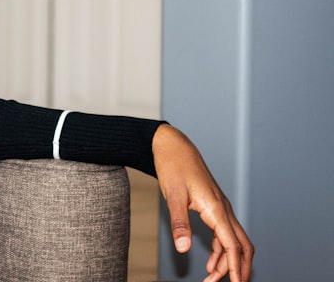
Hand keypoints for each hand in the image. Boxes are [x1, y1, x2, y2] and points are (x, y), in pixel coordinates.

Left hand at [152, 124, 253, 281]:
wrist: (172, 145)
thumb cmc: (173, 166)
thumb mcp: (173, 196)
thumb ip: (179, 223)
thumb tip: (184, 249)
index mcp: (217, 209)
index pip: (233, 246)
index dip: (235, 269)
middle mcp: (223, 209)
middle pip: (241, 246)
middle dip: (238, 269)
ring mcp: (220, 208)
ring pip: (234, 241)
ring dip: (227, 262)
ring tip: (213, 279)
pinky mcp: (213, 206)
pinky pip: (223, 234)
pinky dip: (220, 251)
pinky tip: (211, 263)